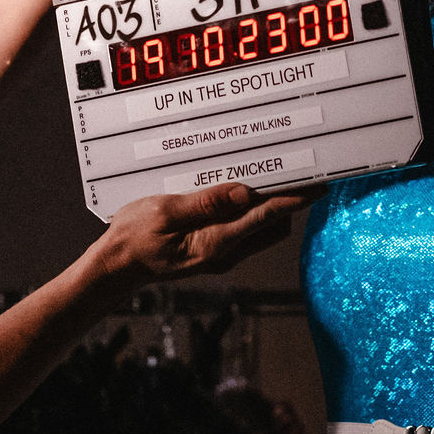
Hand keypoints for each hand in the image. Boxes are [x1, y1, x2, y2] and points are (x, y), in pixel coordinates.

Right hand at [89, 182, 317, 293]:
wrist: (117, 265)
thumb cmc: (134, 237)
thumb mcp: (164, 212)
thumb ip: (205, 202)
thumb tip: (243, 192)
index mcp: (215, 243)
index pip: (266, 218)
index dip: (294, 200)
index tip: (316, 186)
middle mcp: (226, 252)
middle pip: (273, 226)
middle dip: (290, 201)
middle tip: (300, 169)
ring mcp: (222, 254)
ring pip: (262, 228)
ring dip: (270, 204)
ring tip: (273, 172)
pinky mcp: (214, 249)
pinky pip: (244, 229)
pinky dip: (252, 210)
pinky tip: (242, 189)